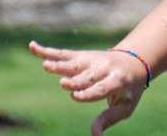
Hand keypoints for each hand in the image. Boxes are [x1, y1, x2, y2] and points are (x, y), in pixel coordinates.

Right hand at [29, 41, 145, 134]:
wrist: (134, 63)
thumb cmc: (128, 90)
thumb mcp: (125, 107)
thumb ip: (109, 119)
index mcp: (117, 81)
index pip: (102, 88)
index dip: (89, 93)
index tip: (76, 96)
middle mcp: (104, 68)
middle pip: (86, 76)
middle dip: (76, 81)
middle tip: (64, 84)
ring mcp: (92, 60)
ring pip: (74, 63)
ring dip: (60, 65)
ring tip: (46, 65)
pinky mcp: (82, 56)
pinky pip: (63, 53)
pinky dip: (47, 51)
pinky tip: (32, 46)